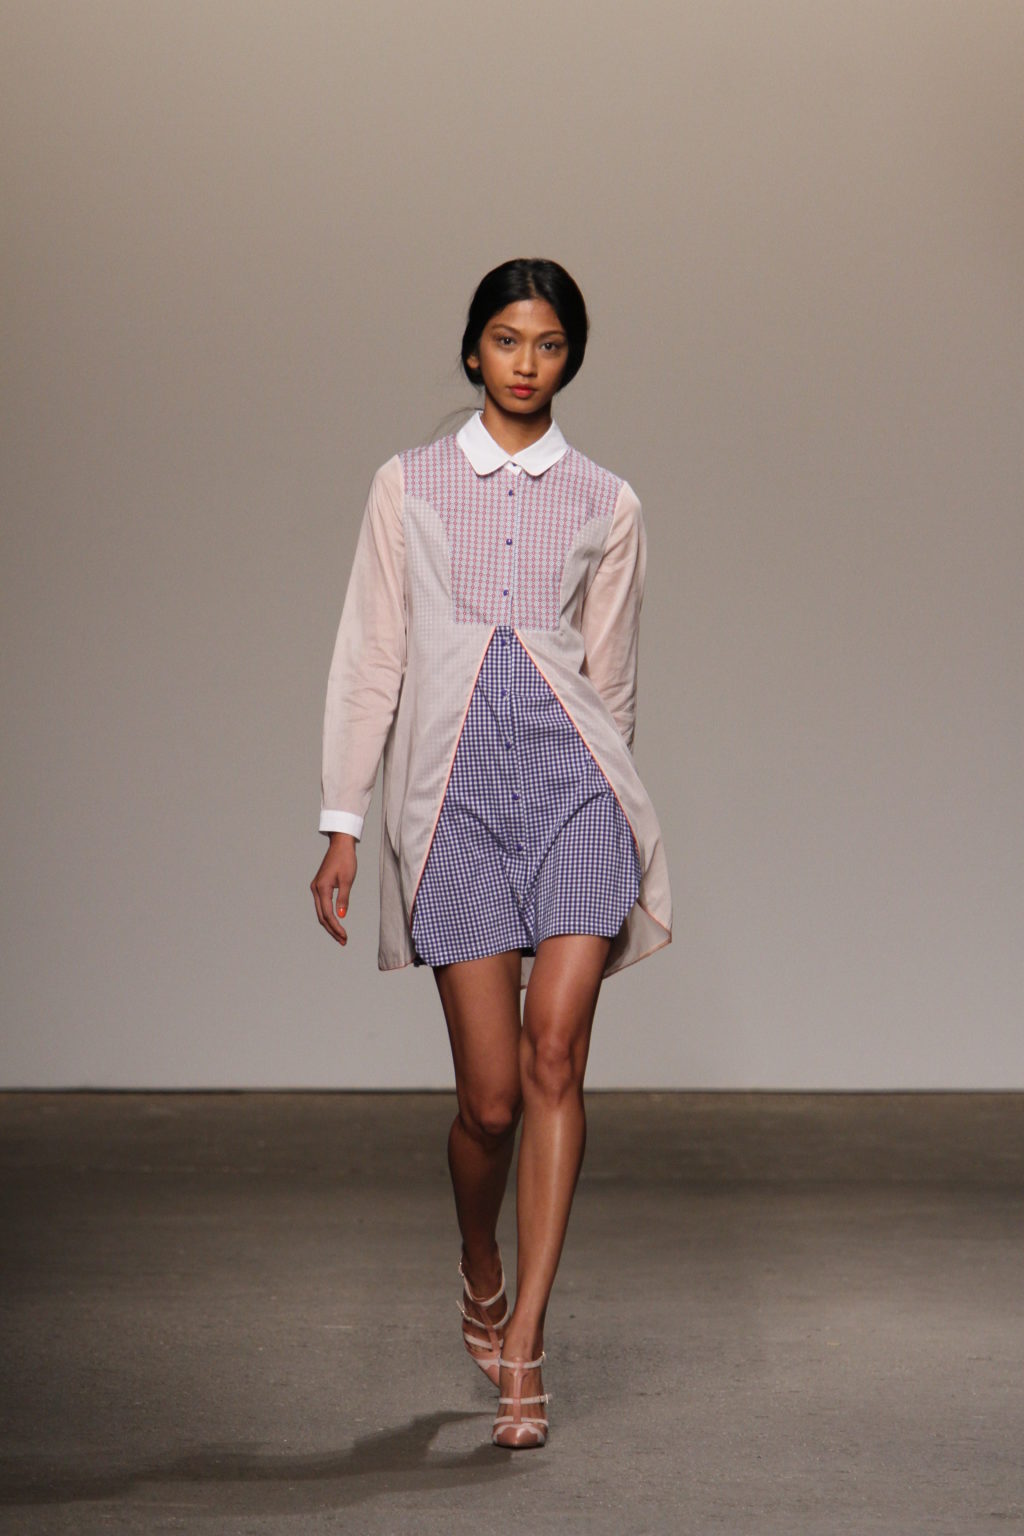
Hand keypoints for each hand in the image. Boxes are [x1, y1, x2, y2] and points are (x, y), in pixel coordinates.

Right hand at [311, 832, 357, 946]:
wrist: (340, 845)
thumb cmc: (346, 860)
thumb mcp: (347, 879)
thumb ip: (344, 898)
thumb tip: (341, 915)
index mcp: (322, 888)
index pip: (328, 914)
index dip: (336, 927)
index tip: (345, 937)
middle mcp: (316, 889)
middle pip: (322, 916)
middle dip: (332, 930)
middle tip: (343, 941)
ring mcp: (316, 888)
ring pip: (321, 912)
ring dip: (330, 925)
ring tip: (341, 936)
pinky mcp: (319, 886)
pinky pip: (322, 905)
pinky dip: (328, 916)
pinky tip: (335, 922)